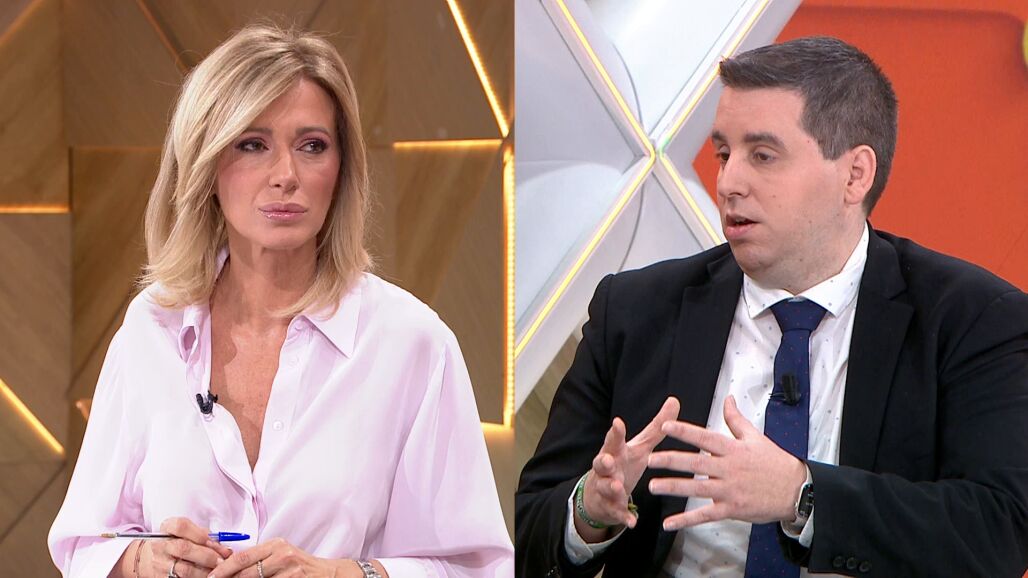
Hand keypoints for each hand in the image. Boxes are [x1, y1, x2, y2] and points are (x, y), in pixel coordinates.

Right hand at [138, 518, 233, 577]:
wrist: (153, 557)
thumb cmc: (178, 541)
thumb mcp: (188, 532)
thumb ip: (204, 536)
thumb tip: (224, 549)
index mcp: (167, 528)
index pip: (181, 526)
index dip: (200, 533)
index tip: (214, 541)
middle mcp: (161, 545)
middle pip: (184, 548)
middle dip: (207, 555)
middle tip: (222, 560)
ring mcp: (160, 563)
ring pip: (185, 569)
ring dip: (205, 570)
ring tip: (218, 570)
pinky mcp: (162, 577)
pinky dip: (198, 577)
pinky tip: (207, 575)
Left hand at [210, 538, 369, 576]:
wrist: (329, 573)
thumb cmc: (301, 566)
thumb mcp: (281, 555)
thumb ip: (260, 559)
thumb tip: (229, 566)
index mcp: (275, 544)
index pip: (242, 557)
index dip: (223, 569)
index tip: (209, 577)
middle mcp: (282, 554)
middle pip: (245, 571)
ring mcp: (290, 570)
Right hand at [577, 397, 679, 534]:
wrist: (601, 495)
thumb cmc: (623, 465)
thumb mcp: (641, 446)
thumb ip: (657, 427)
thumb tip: (674, 400)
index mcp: (616, 452)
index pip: (614, 440)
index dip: (615, 432)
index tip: (618, 423)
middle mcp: (608, 469)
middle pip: (601, 462)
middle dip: (604, 461)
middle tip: (609, 459)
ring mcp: (606, 488)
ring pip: (605, 487)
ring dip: (611, 487)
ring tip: (617, 488)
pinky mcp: (610, 506)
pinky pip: (615, 512)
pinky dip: (623, 516)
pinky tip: (632, 521)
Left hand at [647, 395, 805, 529]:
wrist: (796, 489)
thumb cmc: (774, 462)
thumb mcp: (755, 437)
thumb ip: (736, 419)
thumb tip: (728, 398)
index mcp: (733, 449)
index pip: (705, 438)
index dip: (685, 431)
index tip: (665, 426)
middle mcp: (729, 469)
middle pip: (696, 464)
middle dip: (671, 461)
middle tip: (649, 459)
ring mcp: (730, 491)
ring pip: (696, 489)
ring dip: (673, 488)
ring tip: (652, 486)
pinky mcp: (732, 510)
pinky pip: (705, 516)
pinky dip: (686, 521)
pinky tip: (669, 524)